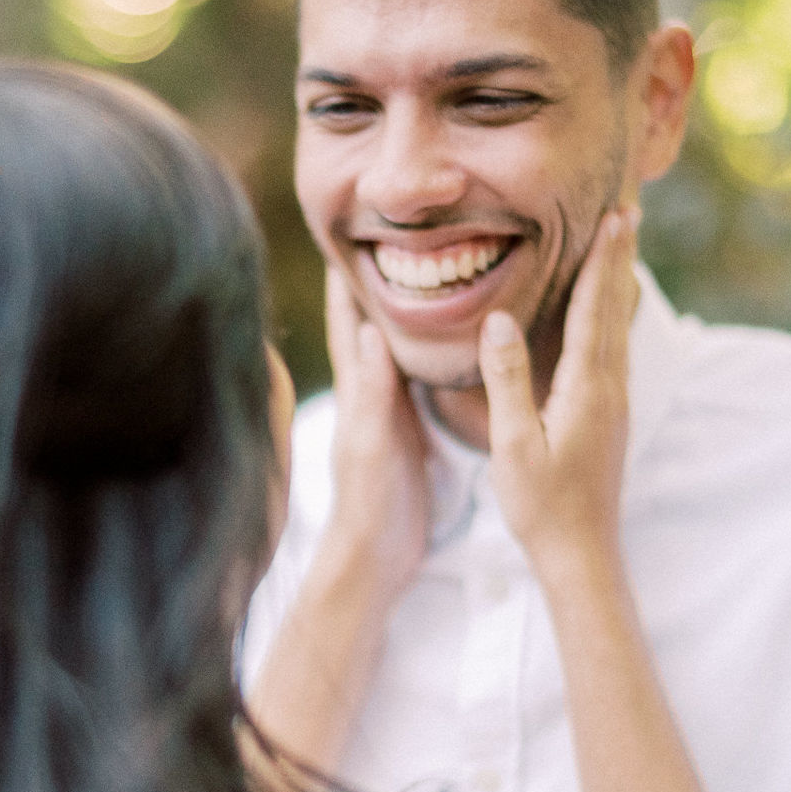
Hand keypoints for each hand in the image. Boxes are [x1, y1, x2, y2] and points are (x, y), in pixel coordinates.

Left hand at [320, 267, 430, 603]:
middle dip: (377, 286)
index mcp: (358, 393)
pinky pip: (416, 380)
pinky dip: (426, 355)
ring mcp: (386, 413)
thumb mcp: (374, 445)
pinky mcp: (407, 432)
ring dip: (404, 317)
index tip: (350, 235)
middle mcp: (368, 396)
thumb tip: (372, 330)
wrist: (375, 556)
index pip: (348, 324)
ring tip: (423, 278)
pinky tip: (442, 345)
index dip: (347, 281)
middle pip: (370, 326)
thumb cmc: (371, 504)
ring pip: (394, 351)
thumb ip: (372, 392)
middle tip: (393, 244)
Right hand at [478, 207, 640, 576]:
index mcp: (587, 389)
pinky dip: (611, 313)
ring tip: (622, 244)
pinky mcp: (607, 414)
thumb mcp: (514, 444)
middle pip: (616, 307)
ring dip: (619, 280)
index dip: (602, 259)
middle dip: (620, 256)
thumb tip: (498, 321)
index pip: (595, 309)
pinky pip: (612, 347)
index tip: (614, 215)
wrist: (582, 554)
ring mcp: (613, 401)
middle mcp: (609, 388)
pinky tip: (607, 310)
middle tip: (629, 208)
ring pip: (619, 326)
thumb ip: (507, 380)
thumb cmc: (542, 506)